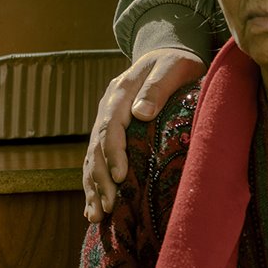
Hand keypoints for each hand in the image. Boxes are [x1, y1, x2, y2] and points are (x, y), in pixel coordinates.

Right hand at [82, 48, 204, 221]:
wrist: (166, 52)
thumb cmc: (176, 62)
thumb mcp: (173, 67)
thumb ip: (157, 87)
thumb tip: (140, 113)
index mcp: (121, 91)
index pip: (111, 125)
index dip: (113, 152)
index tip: (120, 176)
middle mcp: (108, 106)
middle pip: (97, 145)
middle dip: (100, 178)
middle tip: (109, 206)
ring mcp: (105, 119)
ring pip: (91, 155)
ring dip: (92, 186)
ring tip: (96, 215)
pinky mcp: (109, 131)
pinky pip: (95, 158)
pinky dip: (92, 182)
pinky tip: (92, 207)